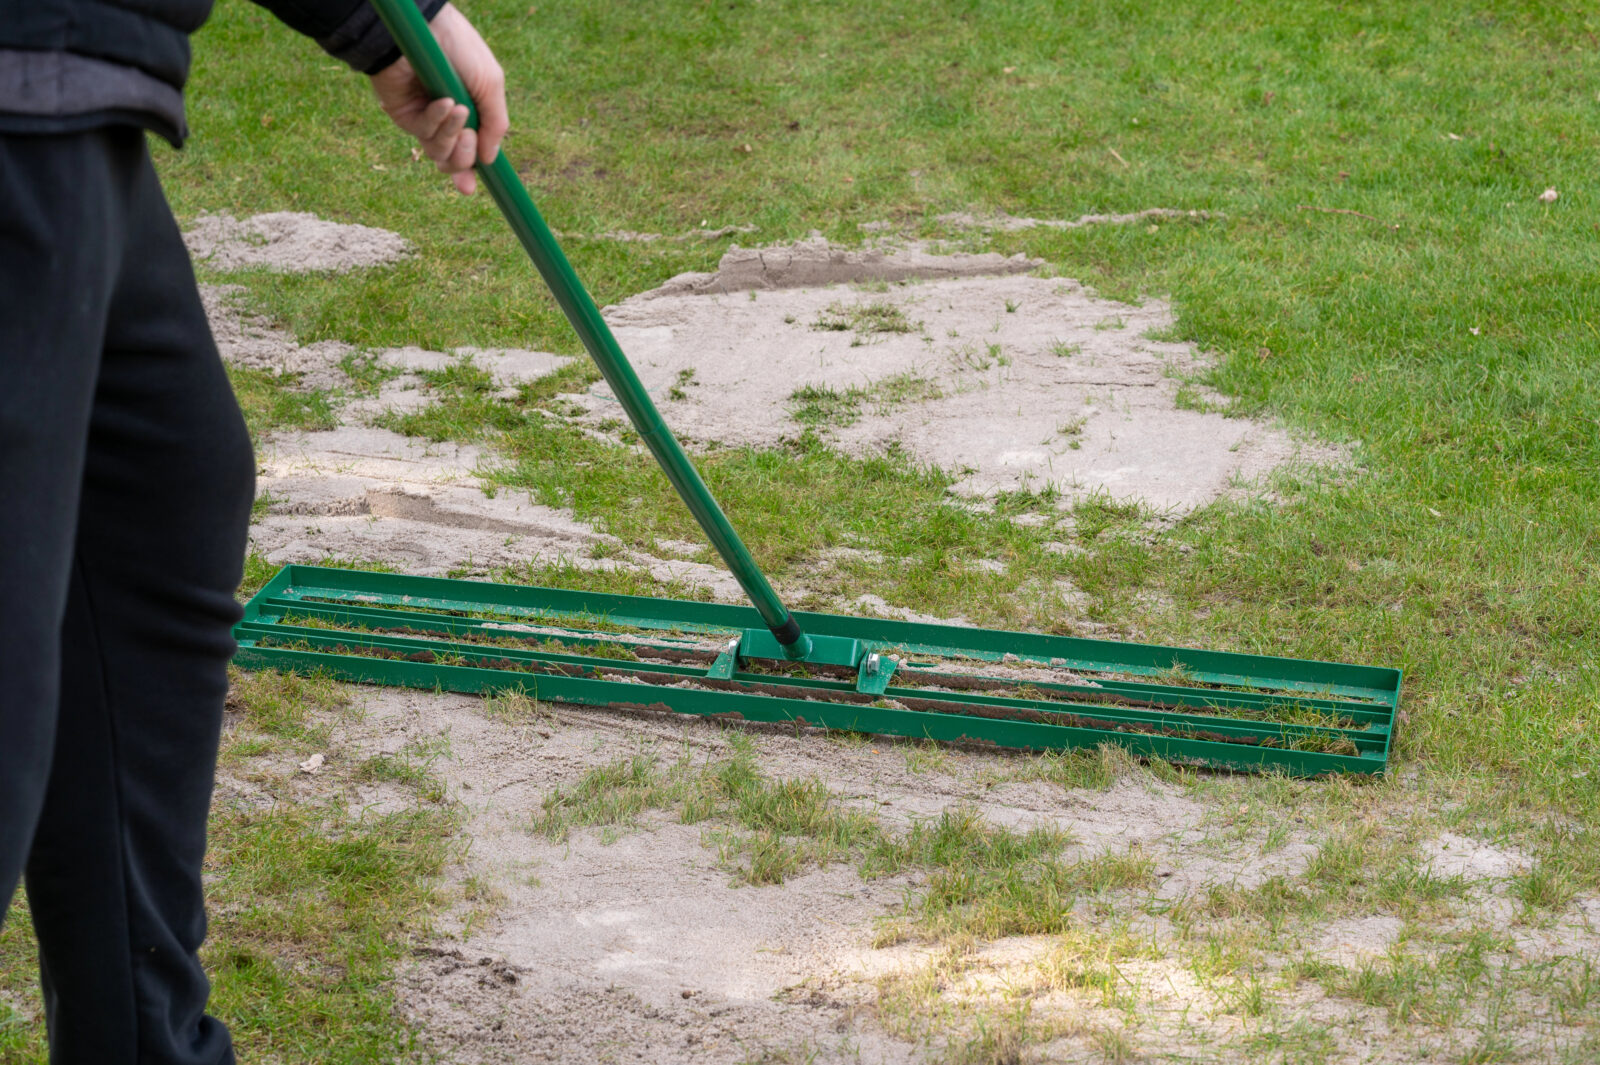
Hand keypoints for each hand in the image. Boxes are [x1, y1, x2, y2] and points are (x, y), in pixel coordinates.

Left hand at [369, 3, 508, 194]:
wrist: (424, 28)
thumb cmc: (459, 48)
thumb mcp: (490, 84)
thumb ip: (496, 124)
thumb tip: (490, 160)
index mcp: (472, 111)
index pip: (474, 150)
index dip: (473, 171)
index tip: (471, 189)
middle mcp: (447, 119)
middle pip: (456, 161)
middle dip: (465, 157)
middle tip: (469, 138)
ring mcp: (425, 117)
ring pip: (439, 152)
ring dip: (452, 137)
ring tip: (457, 109)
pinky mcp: (404, 113)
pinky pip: (424, 133)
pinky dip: (437, 120)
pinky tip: (441, 101)